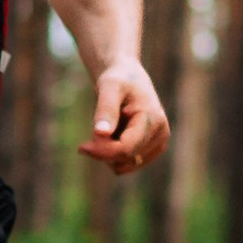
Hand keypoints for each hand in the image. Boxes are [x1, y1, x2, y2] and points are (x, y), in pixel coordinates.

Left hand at [76, 57, 168, 174]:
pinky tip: (114, 135)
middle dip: (104, 149)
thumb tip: (100, 134)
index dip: (102, 151)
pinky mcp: (152, 151)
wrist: (128, 78)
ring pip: (124, 164)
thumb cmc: (118, 79)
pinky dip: (114, 153)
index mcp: (153, 120)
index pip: (125, 149)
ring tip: (109, 127)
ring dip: (109, 151)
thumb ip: (106, 110)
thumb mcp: (109, 87)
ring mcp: (158, 144)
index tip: (81, 147)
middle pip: (124, 158)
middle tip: (93, 132)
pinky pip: (125, 164)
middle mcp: (161, 135)